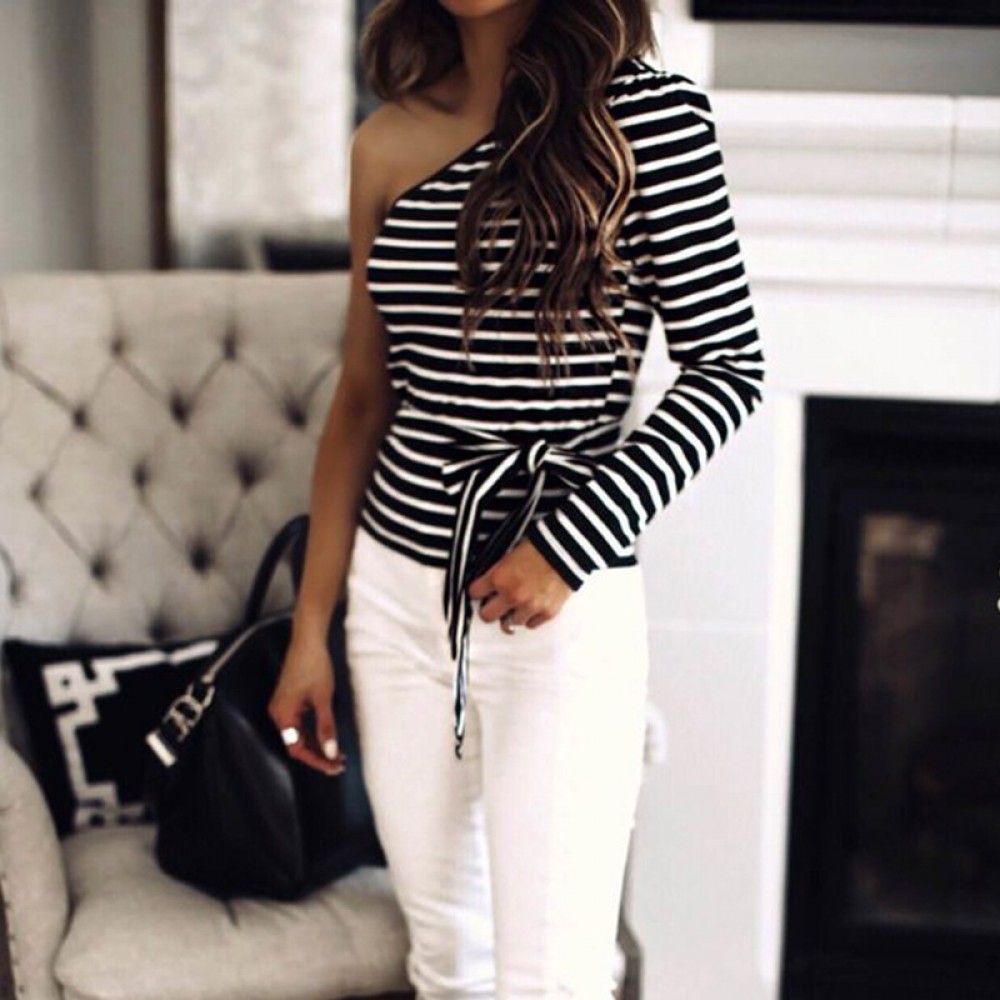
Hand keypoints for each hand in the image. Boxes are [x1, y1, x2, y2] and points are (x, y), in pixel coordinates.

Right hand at [268, 630, 347, 775]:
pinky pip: (299, 724)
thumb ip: (326, 727)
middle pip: (296, 744)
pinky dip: (312, 732)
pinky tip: (327, 736)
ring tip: (337, 753)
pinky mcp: (289, 701)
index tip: (333, 767)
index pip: (297, 749)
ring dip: (316, 744)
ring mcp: (282, 707)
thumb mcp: (324, 699)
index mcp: (283, 715)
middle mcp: (278, 713)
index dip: (316, 760)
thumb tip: (331, 751)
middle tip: (338, 763)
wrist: (308, 640)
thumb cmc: (314, 665)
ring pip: (298, 735)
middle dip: (318, 755)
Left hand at [467, 537, 572, 629]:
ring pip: (509, 623)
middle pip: (486, 616)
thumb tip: (490, 583)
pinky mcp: (547, 613)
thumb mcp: (511, 553)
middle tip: (493, 604)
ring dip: (511, 614)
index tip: (480, 591)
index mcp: (500, 578)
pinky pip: (531, 625)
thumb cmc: (541, 546)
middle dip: (488, 609)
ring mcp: (530, 607)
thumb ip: (498, 571)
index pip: (474, 593)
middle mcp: (512, 596)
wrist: (568, 549)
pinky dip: (530, 617)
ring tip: (517, 604)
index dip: (477, 590)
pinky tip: (532, 606)